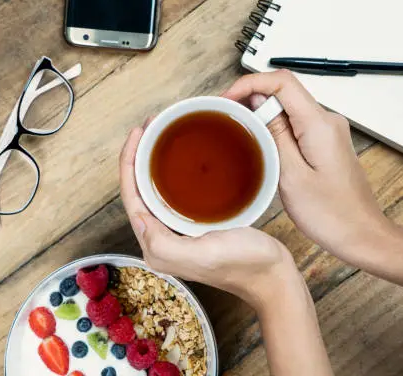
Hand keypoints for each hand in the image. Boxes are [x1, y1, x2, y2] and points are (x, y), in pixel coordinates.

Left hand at [119, 126, 300, 305]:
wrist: (273, 275)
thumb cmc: (245, 265)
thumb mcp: (203, 255)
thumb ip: (163, 244)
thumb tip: (139, 218)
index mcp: (156, 246)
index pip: (131, 197)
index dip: (128, 162)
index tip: (138, 133)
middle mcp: (160, 238)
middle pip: (139, 190)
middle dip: (138, 157)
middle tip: (149, 127)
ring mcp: (177, 231)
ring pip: (154, 190)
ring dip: (152, 162)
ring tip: (159, 136)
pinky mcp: (193, 225)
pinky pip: (173, 193)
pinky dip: (171, 172)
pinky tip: (181, 159)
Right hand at [222, 70, 389, 259]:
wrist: (360, 234)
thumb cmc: (330, 214)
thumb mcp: (291, 174)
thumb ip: (274, 133)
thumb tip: (259, 101)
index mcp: (319, 125)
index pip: (282, 82)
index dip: (250, 83)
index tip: (228, 99)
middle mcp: (327, 121)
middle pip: (284, 91)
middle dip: (251, 98)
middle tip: (226, 118)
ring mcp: (328, 131)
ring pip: (288, 107)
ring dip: (261, 114)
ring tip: (238, 131)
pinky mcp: (325, 143)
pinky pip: (296, 124)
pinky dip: (273, 127)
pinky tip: (259, 144)